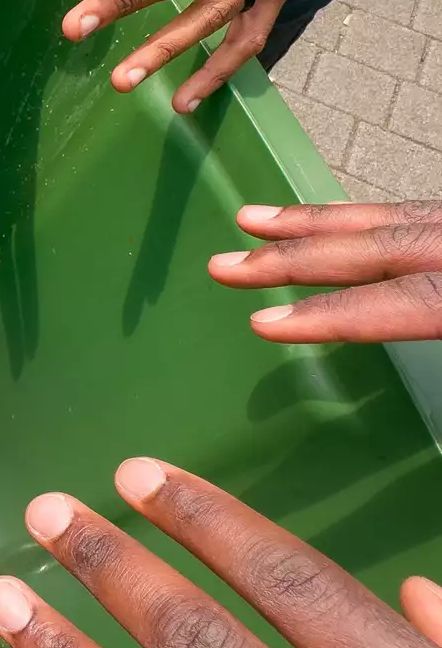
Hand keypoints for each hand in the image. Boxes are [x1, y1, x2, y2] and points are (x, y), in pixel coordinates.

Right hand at [210, 198, 441, 340]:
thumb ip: (439, 353)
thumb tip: (405, 435)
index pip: (403, 299)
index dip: (332, 313)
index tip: (263, 324)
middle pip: (377, 247)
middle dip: (294, 256)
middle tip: (226, 265)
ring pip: (384, 217)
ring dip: (311, 222)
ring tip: (252, 220)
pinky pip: (407, 212)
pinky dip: (358, 215)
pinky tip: (329, 216)